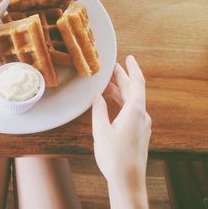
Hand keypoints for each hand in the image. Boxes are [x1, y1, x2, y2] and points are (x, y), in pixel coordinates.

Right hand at [92, 55, 150, 208]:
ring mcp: (141, 124)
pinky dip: (121, 102)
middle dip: (123, 78)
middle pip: (133, 91)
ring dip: (120, 91)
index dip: (132, 69)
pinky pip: (131, 111)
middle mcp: (141, 115)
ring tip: (107, 83)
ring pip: (131, 101)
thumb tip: (96, 96)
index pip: (137, 83)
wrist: (127, 180)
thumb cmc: (114, 156)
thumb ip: (98, 110)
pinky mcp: (138, 132)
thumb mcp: (101, 130)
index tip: (129, 58)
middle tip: (112, 68)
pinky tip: (111, 102)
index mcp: (135, 111)